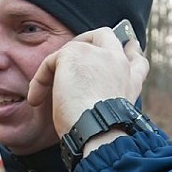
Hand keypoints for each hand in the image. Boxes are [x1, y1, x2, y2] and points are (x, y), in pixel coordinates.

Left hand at [28, 26, 148, 136]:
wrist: (100, 131)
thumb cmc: (102, 134)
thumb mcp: (112, 116)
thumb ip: (108, 99)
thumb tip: (91, 103)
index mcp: (130, 81)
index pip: (135, 59)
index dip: (131, 51)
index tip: (130, 46)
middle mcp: (118, 63)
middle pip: (106, 36)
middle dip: (88, 39)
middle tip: (73, 49)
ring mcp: (99, 54)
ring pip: (73, 48)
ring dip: (55, 69)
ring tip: (42, 91)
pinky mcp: (75, 53)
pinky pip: (51, 62)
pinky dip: (40, 80)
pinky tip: (36, 99)